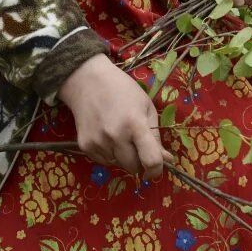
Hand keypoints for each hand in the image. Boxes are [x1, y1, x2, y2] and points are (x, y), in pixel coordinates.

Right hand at [57, 54, 171, 178]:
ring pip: (118, 165)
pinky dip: (109, 153)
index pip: (150, 160)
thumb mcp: (146, 107)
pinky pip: (103, 160)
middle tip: (137, 145)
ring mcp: (98, 142)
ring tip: (119, 134)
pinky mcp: (85, 146)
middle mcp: (116, 137)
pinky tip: (106, 134)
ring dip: (122, 156)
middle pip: (133, 168)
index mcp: (135, 124)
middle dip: (139, 162)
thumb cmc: (123, 90)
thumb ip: (156, 136)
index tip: (157, 167)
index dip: (157, 169)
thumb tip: (166, 159)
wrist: (87, 81)